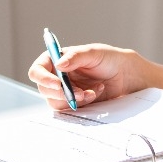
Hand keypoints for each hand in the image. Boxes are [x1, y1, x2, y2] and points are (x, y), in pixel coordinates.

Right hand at [26, 43, 143, 110]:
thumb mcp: (93, 53)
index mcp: (57, 59)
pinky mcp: (73, 102)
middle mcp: (57, 76)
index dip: (43, 78)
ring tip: (91, 92)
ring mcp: (64, 90)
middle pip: (44, 89)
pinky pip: (70, 108)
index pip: (38, 70)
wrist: (124, 76)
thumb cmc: (109, 59)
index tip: (57, 84)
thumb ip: (76, 56)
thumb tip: (59, 64)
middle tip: (79, 93)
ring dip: (73, 99)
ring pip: (55, 102)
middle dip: (61, 93)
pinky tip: (95, 94)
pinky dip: (82, 103)